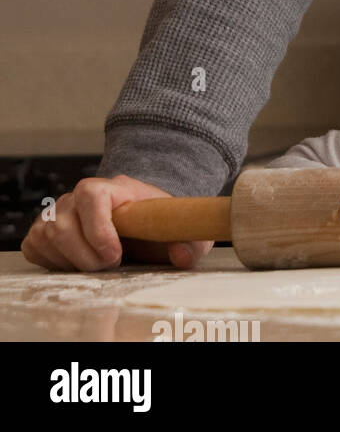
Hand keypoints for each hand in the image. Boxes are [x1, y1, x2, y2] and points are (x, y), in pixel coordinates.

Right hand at [20, 174, 214, 271]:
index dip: (98, 229)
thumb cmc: (157, 226)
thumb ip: (191, 242)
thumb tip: (182, 255)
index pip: (91, 194)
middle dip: (85, 255)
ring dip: (71, 261)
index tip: (115, 256)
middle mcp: (80, 195)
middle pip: (63, 224)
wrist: (141, 221)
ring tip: (96, 265)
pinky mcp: (43, 229)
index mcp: (115, 187)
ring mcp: (59, 211)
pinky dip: (53, 262)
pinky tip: (77, 263)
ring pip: (47, 237)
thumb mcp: (181, 231)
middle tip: (110, 265)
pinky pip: (35, 247)